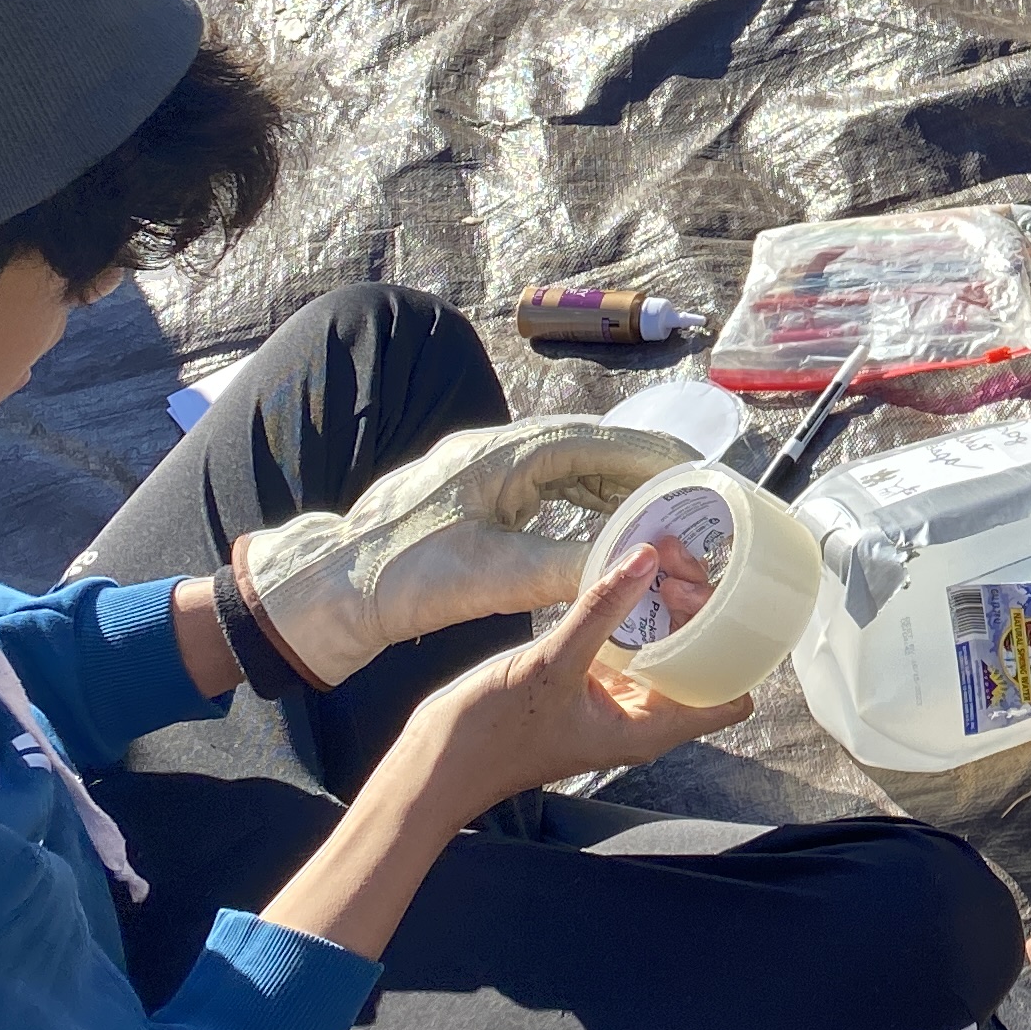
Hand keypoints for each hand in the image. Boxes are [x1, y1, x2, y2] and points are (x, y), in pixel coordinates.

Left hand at [228, 415, 699, 689]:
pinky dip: (583, 499)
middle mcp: (500, 450)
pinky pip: (545, 484)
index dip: (654, 456)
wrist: (330, 587)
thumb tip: (632, 567)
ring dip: (616, 485)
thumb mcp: (493, 577)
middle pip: (590, 448)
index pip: (599, 443)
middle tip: (695, 491)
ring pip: (569, 466)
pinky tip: (603, 522)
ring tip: (663, 507)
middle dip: (644, 468)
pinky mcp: (476, 494)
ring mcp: (486, 470)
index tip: (700, 470)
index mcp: (507, 454)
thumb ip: (566, 568)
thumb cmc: (402, 575)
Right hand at [400, 546, 755, 815]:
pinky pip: (628, 644)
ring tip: (659, 555)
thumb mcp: (552, 664)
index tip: (726, 605)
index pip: (731, 698)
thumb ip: (602, 611)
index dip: (741, 651)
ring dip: (669, 607)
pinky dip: (634, 612)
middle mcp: (641, 718)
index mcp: (649, 729)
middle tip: (678, 566)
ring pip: (665, 649)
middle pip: (702, 662)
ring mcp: (614, 700)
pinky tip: (626, 574)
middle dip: (702, 612)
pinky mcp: (587, 683)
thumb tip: (648, 559)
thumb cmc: (491, 733)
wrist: (434, 763)